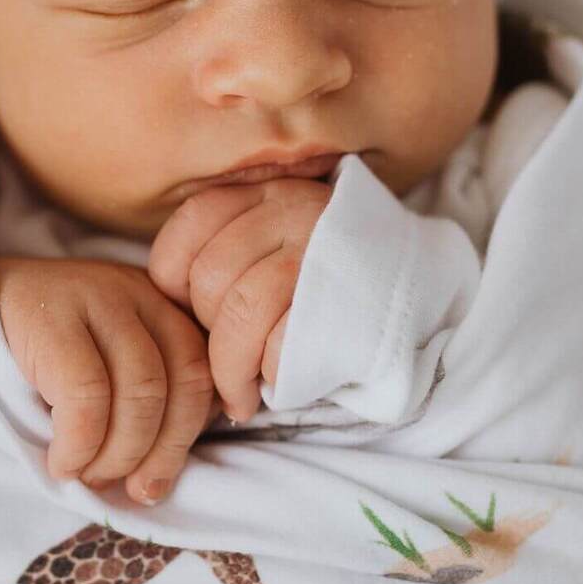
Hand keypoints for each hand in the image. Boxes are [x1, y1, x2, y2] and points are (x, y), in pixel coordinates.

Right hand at [0, 255, 218, 505]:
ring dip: (121, 453)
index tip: (162, 477)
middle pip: (181, 382)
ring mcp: (97, 297)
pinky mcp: (52, 316)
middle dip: (162, 451)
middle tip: (133, 488)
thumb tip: (171, 466)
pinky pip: (87, 396)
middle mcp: (139, 294)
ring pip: (141, 391)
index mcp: (161, 306)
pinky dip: (80, 445)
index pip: (201, 372)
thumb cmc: (40, 357)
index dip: (193, 433)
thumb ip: (148, 395)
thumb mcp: (107, 365)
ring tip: (91, 475)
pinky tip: (62, 462)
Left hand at [147, 179, 332, 422]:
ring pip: (238, 315)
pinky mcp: (346, 304)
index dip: (175, 281)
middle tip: (226, 357)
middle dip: (207, 333)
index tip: (195, 312)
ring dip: (229, 369)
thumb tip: (160, 302)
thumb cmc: (330, 278)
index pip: (189, 226)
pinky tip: (274, 383)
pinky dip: (267, 375)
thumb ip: (228, 246)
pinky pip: (278, 346)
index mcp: (270, 191)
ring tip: (238, 392)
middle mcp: (296, 210)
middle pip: (208, 278)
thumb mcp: (280, 236)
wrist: (422, 295)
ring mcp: (323, 255)